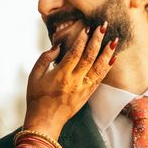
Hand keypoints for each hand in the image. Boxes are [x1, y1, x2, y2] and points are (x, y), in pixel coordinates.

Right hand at [24, 24, 116, 138]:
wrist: (45, 121)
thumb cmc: (37, 98)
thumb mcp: (34, 76)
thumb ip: (45, 58)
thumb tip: (58, 46)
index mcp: (61, 75)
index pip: (75, 52)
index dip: (82, 39)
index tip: (88, 28)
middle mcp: (75, 81)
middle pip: (90, 57)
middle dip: (98, 40)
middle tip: (103, 27)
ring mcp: (83, 88)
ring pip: (99, 67)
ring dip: (107, 52)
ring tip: (114, 40)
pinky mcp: (87, 94)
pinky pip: (100, 78)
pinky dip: (107, 67)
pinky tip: (112, 58)